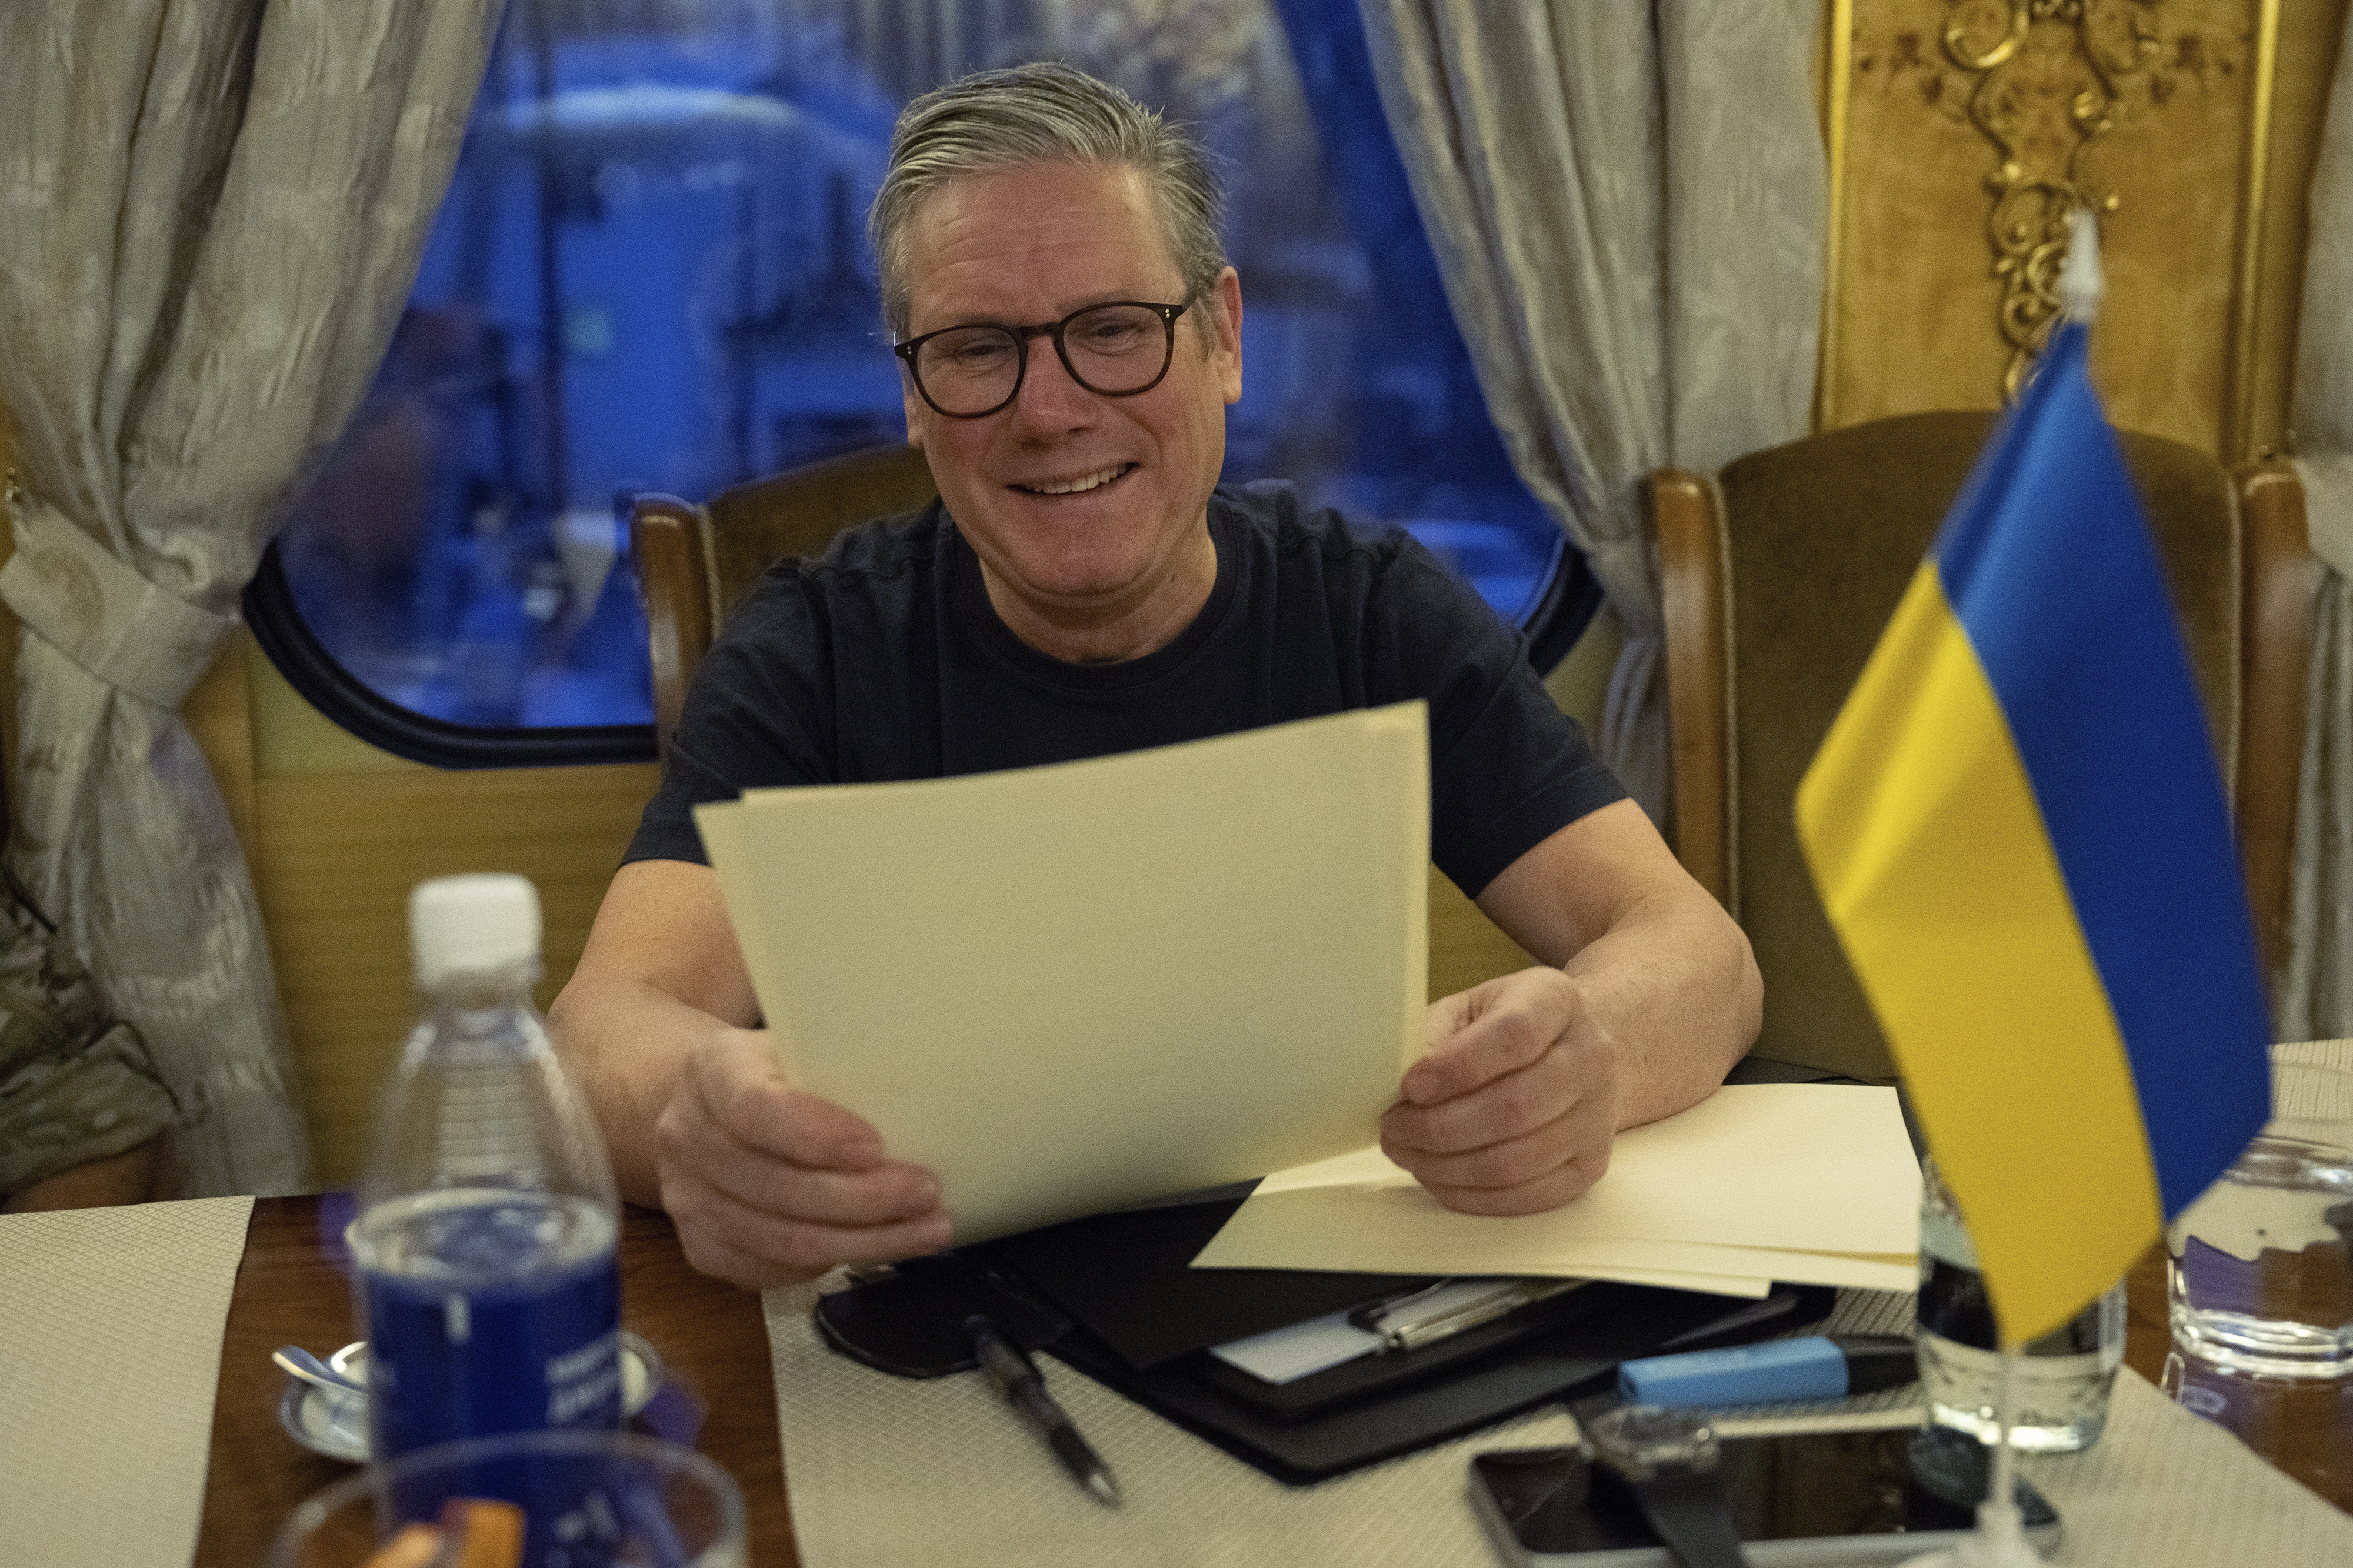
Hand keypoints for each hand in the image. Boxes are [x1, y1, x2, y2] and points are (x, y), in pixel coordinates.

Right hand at [653, 1028, 952, 1287]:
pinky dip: (828, 1264)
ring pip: (780, 1239)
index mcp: (712, 1070)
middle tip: (926, 1195)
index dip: (816, 1135)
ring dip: (862, 1241)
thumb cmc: (783, 1072)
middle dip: (863, 1200)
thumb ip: (844, 1065)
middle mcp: (686, 1135)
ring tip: (925, 1231)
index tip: (876, 1148)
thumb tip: (931, 1091)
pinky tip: (877, 1248)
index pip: (755, 1109)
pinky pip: (767, 1269)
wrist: (715, 1109)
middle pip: (775, 1186)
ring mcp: (686, 1198)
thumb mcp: (805, 1044)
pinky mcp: (699, 1246)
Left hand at [1379, 967, 1621, 1214]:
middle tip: (1394, 1127)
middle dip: (1440, 1127)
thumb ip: (1435, 1036)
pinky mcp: (1590, 1166)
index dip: (1457, 1066)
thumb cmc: (1503, 1029)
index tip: (1410, 1086)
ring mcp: (1597, 1116)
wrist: (1568, 1052)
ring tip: (1407, 1152)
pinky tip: (1438, 1177)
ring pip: (1517, 1161)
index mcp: (1557, 1001)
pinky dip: (1471, 1196)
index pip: (1513, 1035)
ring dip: (1448, 1167)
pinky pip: (1527, 1196)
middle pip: (1515, 1107)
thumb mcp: (1468, 1009)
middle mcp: (1590, 1057)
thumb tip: (1401, 1087)